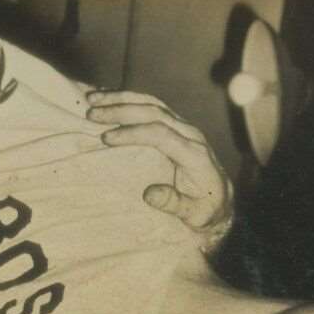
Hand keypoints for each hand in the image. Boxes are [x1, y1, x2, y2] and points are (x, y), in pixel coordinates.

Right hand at [86, 90, 233, 248]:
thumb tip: (149, 194)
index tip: (107, 138)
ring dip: (121, 98)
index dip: (132, 133)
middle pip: (154, 111)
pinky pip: (151, 106)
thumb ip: (174, 204)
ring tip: (92, 99)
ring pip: (152, 103)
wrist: (221, 198)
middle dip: (121, 109)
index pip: (160, 133)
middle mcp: (189, 134)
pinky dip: (128, 100)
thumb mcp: (195, 215)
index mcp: (194, 154)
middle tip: (92, 114)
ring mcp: (183, 127)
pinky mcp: (176, 126)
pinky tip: (107, 98)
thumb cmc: (206, 209)